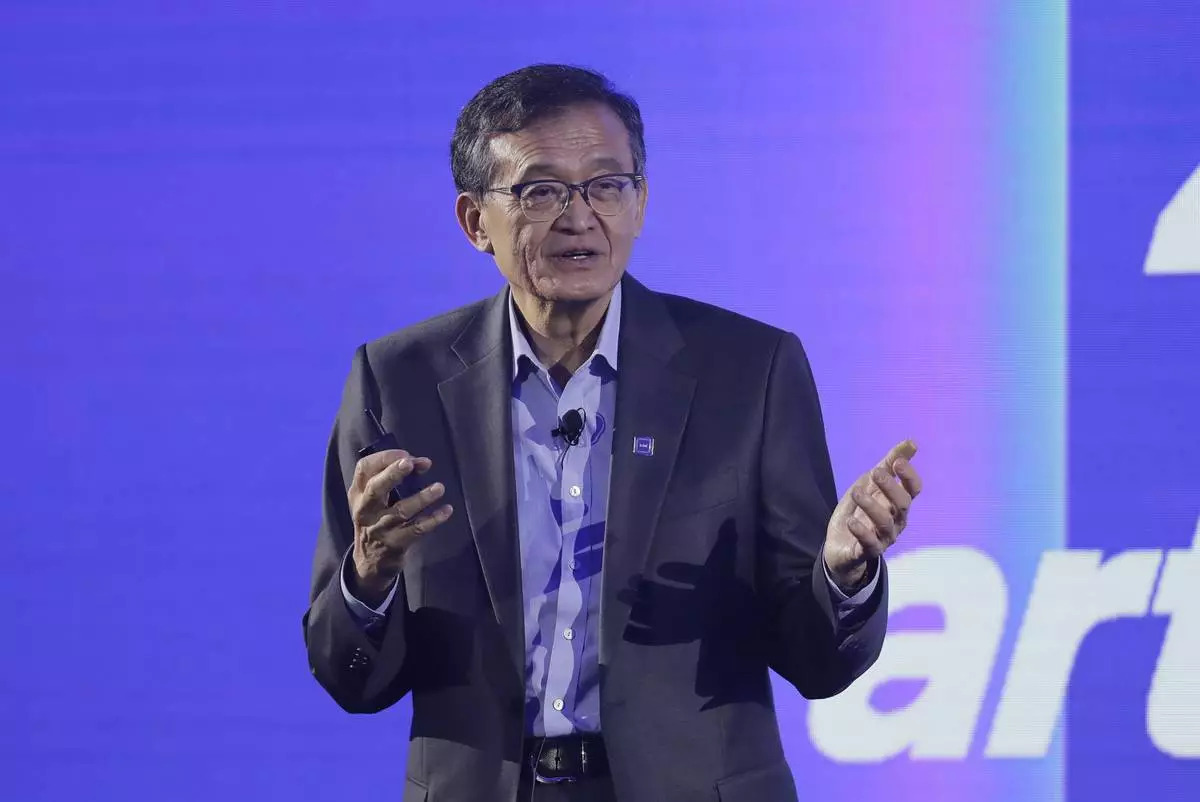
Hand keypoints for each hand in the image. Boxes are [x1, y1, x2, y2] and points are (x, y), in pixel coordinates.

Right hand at [349, 449, 453, 604]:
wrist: (369, 561)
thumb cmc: (376, 519)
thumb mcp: (372, 500)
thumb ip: (393, 478)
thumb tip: (421, 463)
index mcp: (358, 493)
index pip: (364, 469)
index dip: (384, 458)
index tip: (406, 455)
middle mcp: (366, 509)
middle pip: (376, 488)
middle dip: (392, 473)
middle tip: (410, 462)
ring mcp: (380, 528)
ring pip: (401, 510)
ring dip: (422, 498)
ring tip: (439, 488)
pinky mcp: (395, 543)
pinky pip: (416, 530)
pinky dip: (433, 520)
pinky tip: (446, 510)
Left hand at [823, 439, 922, 592]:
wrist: (839, 545)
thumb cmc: (860, 510)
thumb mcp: (869, 484)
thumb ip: (889, 463)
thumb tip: (911, 442)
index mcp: (897, 503)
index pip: (913, 489)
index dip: (909, 476)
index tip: (897, 462)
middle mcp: (896, 521)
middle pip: (903, 505)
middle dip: (891, 488)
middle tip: (875, 473)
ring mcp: (883, 538)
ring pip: (886, 524)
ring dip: (872, 506)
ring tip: (856, 492)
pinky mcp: (866, 552)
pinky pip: (870, 545)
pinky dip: (862, 533)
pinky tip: (852, 522)